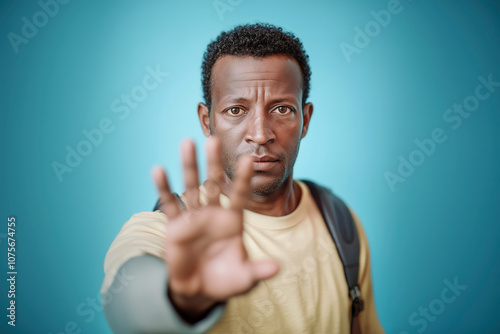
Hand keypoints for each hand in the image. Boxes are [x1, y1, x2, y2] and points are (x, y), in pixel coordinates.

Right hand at [151, 137, 279, 320]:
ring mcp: (194, 218)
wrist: (200, 289)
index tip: (248, 159)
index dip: (243, 179)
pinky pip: (170, 205)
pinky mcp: (176, 227)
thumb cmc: (225, 280)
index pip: (239, 195)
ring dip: (189, 166)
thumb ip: (258, 271)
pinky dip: (164, 189)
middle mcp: (213, 214)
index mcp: (233, 221)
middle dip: (214, 163)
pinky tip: (159, 170)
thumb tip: (277, 268)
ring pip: (191, 187)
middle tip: (213, 139)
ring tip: (186, 142)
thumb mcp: (244, 278)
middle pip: (214, 183)